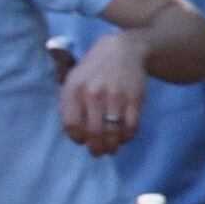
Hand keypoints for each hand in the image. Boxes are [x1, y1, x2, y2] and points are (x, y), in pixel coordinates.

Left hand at [56, 31, 149, 157]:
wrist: (122, 51)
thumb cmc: (94, 70)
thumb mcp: (73, 81)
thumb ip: (69, 104)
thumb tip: (75, 133)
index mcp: (74, 90)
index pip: (73, 126)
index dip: (78, 138)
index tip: (82, 140)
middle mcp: (94, 95)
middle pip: (94, 133)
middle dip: (96, 148)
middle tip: (98, 152)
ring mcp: (116, 98)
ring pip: (113, 133)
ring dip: (112, 146)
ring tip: (111, 148)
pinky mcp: (135, 100)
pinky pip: (131, 127)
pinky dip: (127, 137)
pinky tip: (124, 137)